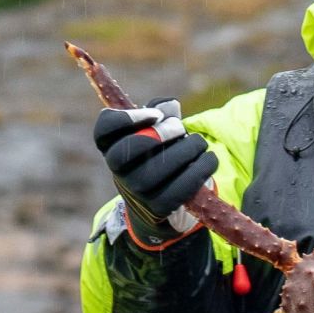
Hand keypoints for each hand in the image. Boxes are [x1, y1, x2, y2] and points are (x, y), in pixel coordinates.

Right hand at [95, 99, 216, 230]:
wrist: (159, 201)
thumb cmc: (158, 154)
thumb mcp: (154, 131)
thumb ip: (160, 112)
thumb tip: (169, 105)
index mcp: (112, 147)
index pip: (104, 129)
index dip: (126, 118)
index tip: (156, 115)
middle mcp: (118, 171)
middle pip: (127, 150)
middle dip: (160, 133)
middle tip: (179, 128)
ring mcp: (137, 191)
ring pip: (156, 170)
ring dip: (186, 149)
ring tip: (198, 143)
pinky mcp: (158, 207)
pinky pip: (179, 188)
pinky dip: (200, 169)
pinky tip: (209, 159)